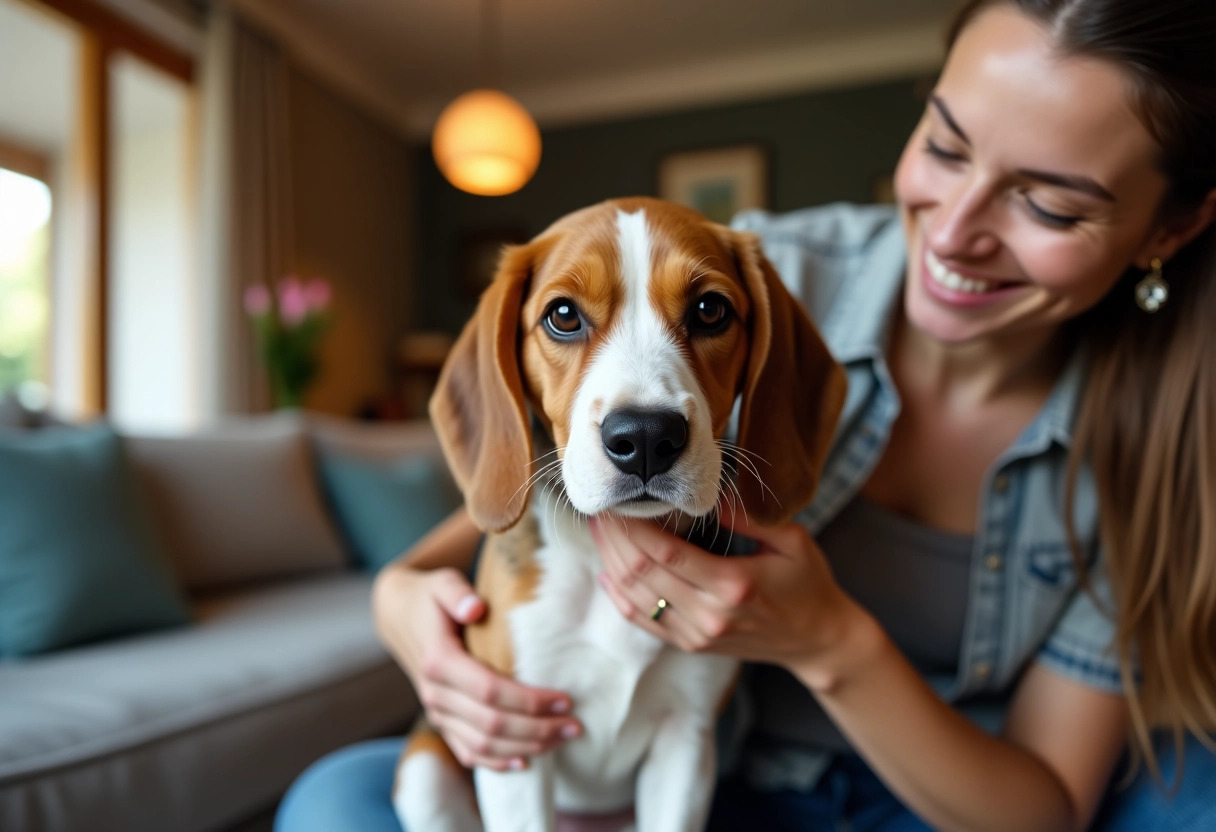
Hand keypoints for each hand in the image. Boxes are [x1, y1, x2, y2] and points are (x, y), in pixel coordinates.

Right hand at [372, 566, 582, 770]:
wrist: (399, 618)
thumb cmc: (430, 598)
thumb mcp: (442, 583)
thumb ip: (458, 593)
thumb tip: (476, 608)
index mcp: (439, 661)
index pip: (489, 690)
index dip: (529, 700)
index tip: (565, 700)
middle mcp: (434, 693)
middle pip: (491, 724)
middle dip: (537, 729)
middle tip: (575, 725)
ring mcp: (436, 712)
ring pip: (482, 745)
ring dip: (525, 747)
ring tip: (562, 739)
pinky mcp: (441, 723)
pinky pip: (467, 752)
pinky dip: (496, 763)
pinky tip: (526, 762)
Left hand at [590, 509, 857, 684]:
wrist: (817, 640)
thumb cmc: (808, 584)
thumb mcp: (793, 542)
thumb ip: (750, 518)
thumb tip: (709, 493)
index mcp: (733, 585)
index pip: (666, 552)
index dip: (634, 526)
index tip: (619, 500)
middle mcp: (709, 614)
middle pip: (642, 573)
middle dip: (615, 538)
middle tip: (600, 508)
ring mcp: (697, 635)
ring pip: (635, 597)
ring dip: (611, 562)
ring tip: (600, 531)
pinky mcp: (691, 645)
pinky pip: (643, 621)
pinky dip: (618, 596)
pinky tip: (606, 570)